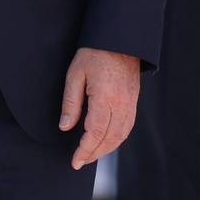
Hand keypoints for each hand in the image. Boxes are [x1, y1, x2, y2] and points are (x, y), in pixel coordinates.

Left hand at [59, 47, 140, 168]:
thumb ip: (71, 102)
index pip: (95, 132)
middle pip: (109, 138)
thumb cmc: (95, 53)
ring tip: (91, 155)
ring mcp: (130, 103)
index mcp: (105, 97)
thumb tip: (65, 127)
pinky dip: (117, 139)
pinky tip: (107, 141)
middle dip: (94, 153)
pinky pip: (128, 127)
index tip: (75, 161)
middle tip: (80, 161)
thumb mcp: (75, 74)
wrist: (120, 38)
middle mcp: (121, 103)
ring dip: (106, 149)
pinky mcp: (134, 101)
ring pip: (121, 135)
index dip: (85, 150)